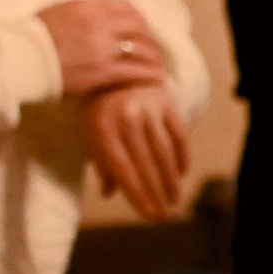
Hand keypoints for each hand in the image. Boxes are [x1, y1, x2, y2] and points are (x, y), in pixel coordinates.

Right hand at [39, 0, 167, 98]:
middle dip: (149, 38)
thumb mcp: (58, 12)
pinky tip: (155, 79)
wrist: (22, 59)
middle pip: (138, 26)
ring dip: (153, 57)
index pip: (125, 7)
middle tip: (153, 48)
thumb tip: (93, 12)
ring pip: (141, 48)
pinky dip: (148, 74)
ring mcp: (102, 48)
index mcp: (87, 7)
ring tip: (157, 65)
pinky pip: (134, 71)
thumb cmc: (33, 38)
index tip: (141, 28)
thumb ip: (80, 11)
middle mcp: (99, 24)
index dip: (138, 18)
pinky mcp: (102, 72)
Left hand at [82, 81, 191, 220]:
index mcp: (102, 127)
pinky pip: (178, 134)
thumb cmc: (98, 100)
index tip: (149, 216)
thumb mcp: (91, 127)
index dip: (139, 196)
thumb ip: (100, 159)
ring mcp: (148, 108)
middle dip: (157, 195)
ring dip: (171, 181)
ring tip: (174, 200)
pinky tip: (181, 173)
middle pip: (146, 166)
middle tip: (165, 216)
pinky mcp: (166, 100)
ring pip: (164, 153)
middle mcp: (126, 118)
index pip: (124, 170)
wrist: (115, 57)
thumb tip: (110, 192)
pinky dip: (182, 156)